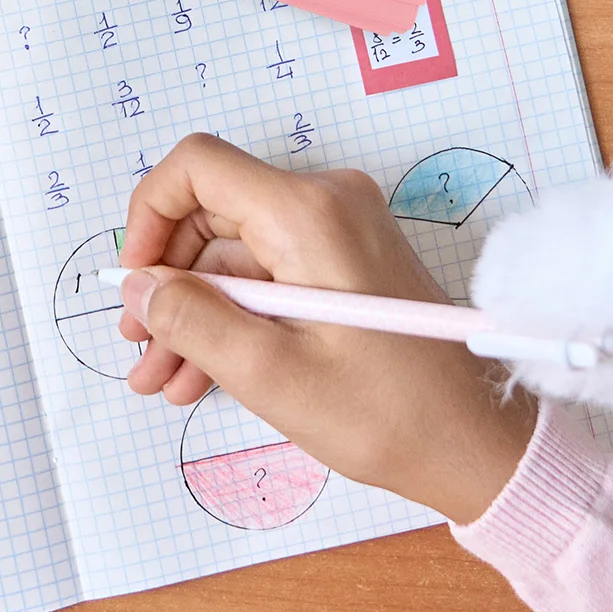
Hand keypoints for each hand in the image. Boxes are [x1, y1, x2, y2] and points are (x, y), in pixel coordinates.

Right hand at [117, 135, 536, 525]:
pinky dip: (231, 315)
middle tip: (138, 348)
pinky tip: (198, 372)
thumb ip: (193, 321)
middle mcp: (323, 202)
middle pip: (210, 213)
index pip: (197, 166)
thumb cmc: (388, 414)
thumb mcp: (271, 375)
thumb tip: (137, 289)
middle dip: (166, 280)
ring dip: (192, 310)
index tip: (134, 281)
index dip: (148, 215)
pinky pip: (265, 272)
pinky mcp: (342, 260)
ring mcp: (336, 230)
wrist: (478, 445)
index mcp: (308, 213)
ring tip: (160, 377)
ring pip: (231, 251)